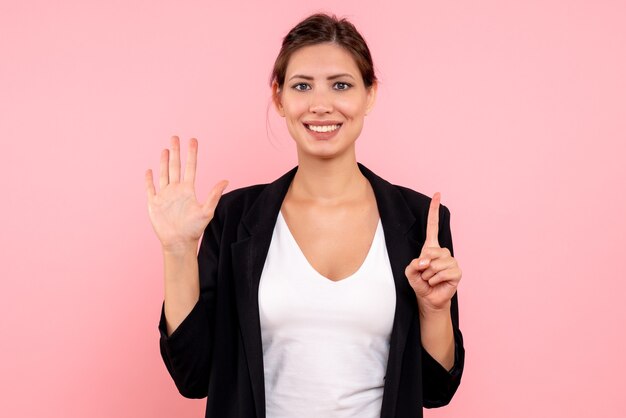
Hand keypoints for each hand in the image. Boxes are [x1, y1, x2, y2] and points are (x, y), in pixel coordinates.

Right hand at [145, 136, 227, 252]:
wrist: (179, 243)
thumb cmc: (194, 230)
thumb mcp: (206, 212)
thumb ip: (214, 195)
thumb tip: (226, 180)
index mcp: (188, 190)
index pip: (190, 167)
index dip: (191, 154)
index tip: (192, 140)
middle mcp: (176, 190)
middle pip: (175, 166)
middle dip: (175, 152)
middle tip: (175, 137)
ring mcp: (165, 196)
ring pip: (164, 174)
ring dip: (164, 162)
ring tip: (165, 149)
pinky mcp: (154, 204)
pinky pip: (150, 189)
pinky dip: (149, 180)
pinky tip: (149, 171)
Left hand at [404, 192, 461, 312]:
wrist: (428, 298)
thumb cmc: (420, 282)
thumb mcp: (410, 272)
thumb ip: (413, 264)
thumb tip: (426, 262)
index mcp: (431, 247)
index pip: (433, 226)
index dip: (434, 210)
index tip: (437, 194)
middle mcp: (443, 251)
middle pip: (430, 252)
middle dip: (423, 265)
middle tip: (423, 273)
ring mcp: (451, 261)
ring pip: (436, 264)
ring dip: (428, 275)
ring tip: (430, 279)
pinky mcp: (457, 272)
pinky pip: (442, 273)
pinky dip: (435, 280)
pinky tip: (437, 283)